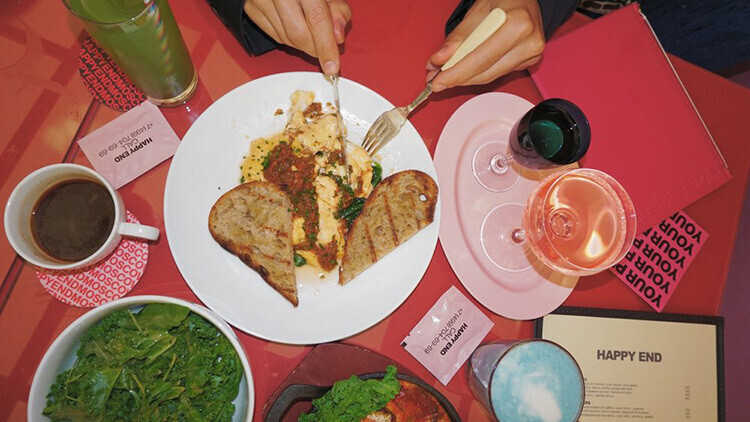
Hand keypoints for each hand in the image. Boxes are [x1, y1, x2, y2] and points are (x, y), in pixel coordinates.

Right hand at [243, 0, 350, 73]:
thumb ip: (337, 10)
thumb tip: (337, 36)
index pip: (317, 19)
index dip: (326, 46)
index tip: (332, 65)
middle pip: (299, 34)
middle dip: (315, 48)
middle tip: (325, 50)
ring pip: (286, 38)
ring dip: (303, 44)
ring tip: (312, 33)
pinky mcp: (251, 8)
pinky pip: (274, 35)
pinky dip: (289, 39)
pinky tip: (296, 28)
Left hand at [427, 0, 544, 91]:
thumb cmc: (506, 0)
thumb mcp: (478, 10)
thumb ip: (458, 37)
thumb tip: (439, 60)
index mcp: (517, 25)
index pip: (481, 59)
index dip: (456, 74)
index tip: (438, 82)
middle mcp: (528, 43)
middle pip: (485, 73)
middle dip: (458, 79)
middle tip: (437, 81)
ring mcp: (530, 55)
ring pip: (490, 77)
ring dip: (466, 78)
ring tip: (448, 75)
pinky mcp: (528, 62)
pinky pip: (497, 73)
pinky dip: (479, 73)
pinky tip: (466, 70)